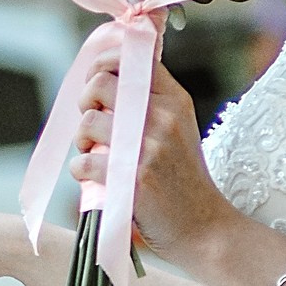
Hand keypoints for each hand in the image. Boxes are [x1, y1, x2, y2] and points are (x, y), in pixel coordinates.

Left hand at [71, 37, 237, 264]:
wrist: (204, 227)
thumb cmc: (182, 180)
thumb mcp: (178, 129)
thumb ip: (151, 103)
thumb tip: (104, 79)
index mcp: (175, 100)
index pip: (132, 58)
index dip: (102, 63)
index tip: (94, 80)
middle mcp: (164, 117)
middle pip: (102, 83)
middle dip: (85, 100)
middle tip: (91, 123)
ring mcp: (150, 147)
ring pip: (88, 122)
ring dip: (82, 140)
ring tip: (93, 154)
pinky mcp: (135, 178)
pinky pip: (85, 162)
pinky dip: (80, 171)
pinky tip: (92, 178)